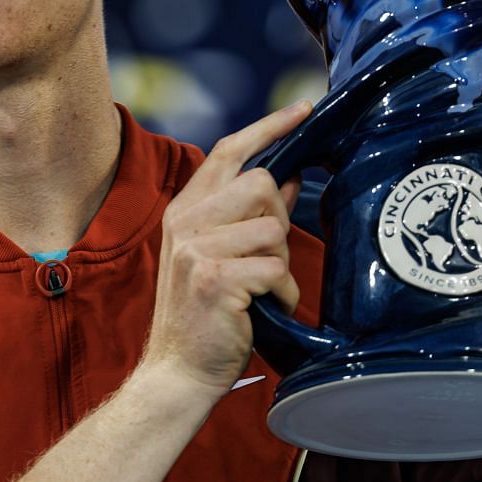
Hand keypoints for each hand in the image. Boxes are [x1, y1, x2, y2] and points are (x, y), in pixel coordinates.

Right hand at [142, 99, 310, 398]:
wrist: (178, 370)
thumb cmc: (206, 313)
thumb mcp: (218, 253)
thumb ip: (247, 215)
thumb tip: (287, 176)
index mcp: (184, 209)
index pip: (229, 151)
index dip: (268, 127)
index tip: (303, 110)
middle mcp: (185, 222)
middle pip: (261, 185)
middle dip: (279, 221)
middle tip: (269, 258)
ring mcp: (195, 249)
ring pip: (272, 230)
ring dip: (280, 264)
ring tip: (263, 290)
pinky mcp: (212, 279)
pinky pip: (274, 270)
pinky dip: (282, 294)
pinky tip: (267, 309)